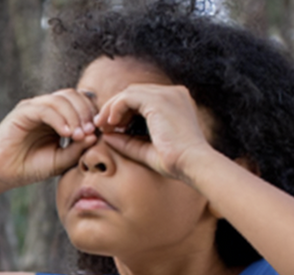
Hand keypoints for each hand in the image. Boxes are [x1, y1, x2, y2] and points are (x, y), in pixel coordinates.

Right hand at [0, 90, 101, 188]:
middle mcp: (47, 108)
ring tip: (79, 135)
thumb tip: (95, 136)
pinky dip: (59, 118)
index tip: (99, 133)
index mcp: (58, 117)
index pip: (81, 103)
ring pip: (61, 99)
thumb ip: (77, 149)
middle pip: (74, 95)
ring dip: (74, 115)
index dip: (92, 114)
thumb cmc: (28, 168)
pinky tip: (66, 133)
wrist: (0, 174)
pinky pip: (45, 108)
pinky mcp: (22, 111)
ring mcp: (34, 107)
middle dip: (86, 112)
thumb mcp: (59, 161)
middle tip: (91, 132)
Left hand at [92, 83, 216, 182]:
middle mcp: (173, 94)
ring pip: (129, 92)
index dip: (124, 111)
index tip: (111, 128)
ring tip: (103, 126)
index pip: (143, 99)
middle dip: (115, 107)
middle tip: (101, 125)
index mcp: (175, 103)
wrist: (192, 163)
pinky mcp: (158, 100)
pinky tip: (111, 123)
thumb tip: (106, 136)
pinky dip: (116, 108)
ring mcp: (167, 94)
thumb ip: (127, 142)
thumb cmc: (175, 161)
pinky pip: (128, 97)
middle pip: (135, 92)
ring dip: (112, 107)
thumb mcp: (146, 149)